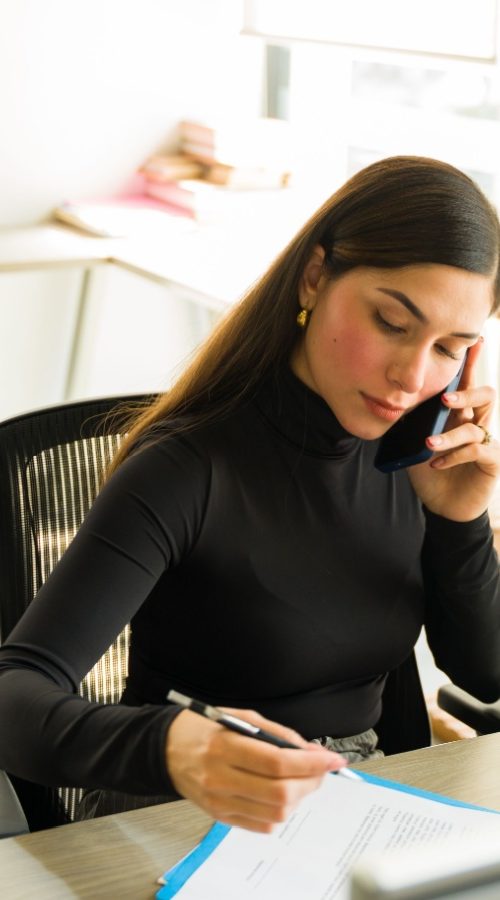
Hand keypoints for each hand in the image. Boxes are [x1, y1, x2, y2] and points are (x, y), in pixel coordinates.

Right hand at [165, 707, 346, 832]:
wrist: (167, 749)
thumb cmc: (205, 728)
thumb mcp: (243, 718)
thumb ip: (279, 735)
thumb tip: (312, 752)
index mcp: (225, 747)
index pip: (278, 763)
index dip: (312, 763)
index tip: (333, 759)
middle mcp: (221, 778)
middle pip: (280, 793)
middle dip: (311, 782)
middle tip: (321, 770)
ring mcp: (220, 801)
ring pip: (275, 814)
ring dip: (299, 798)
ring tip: (301, 780)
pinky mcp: (220, 816)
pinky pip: (261, 825)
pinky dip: (280, 812)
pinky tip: (279, 794)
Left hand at [408, 340, 499, 520]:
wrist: (443, 504)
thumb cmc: (430, 470)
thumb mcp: (414, 443)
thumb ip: (410, 422)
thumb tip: (390, 403)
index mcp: (460, 413)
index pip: (467, 383)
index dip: (471, 362)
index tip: (473, 340)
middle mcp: (477, 422)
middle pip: (485, 395)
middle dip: (467, 392)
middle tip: (445, 399)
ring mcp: (486, 441)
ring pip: (476, 426)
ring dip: (450, 435)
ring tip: (428, 443)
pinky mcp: (491, 461)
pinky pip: (476, 451)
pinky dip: (454, 455)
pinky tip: (436, 463)